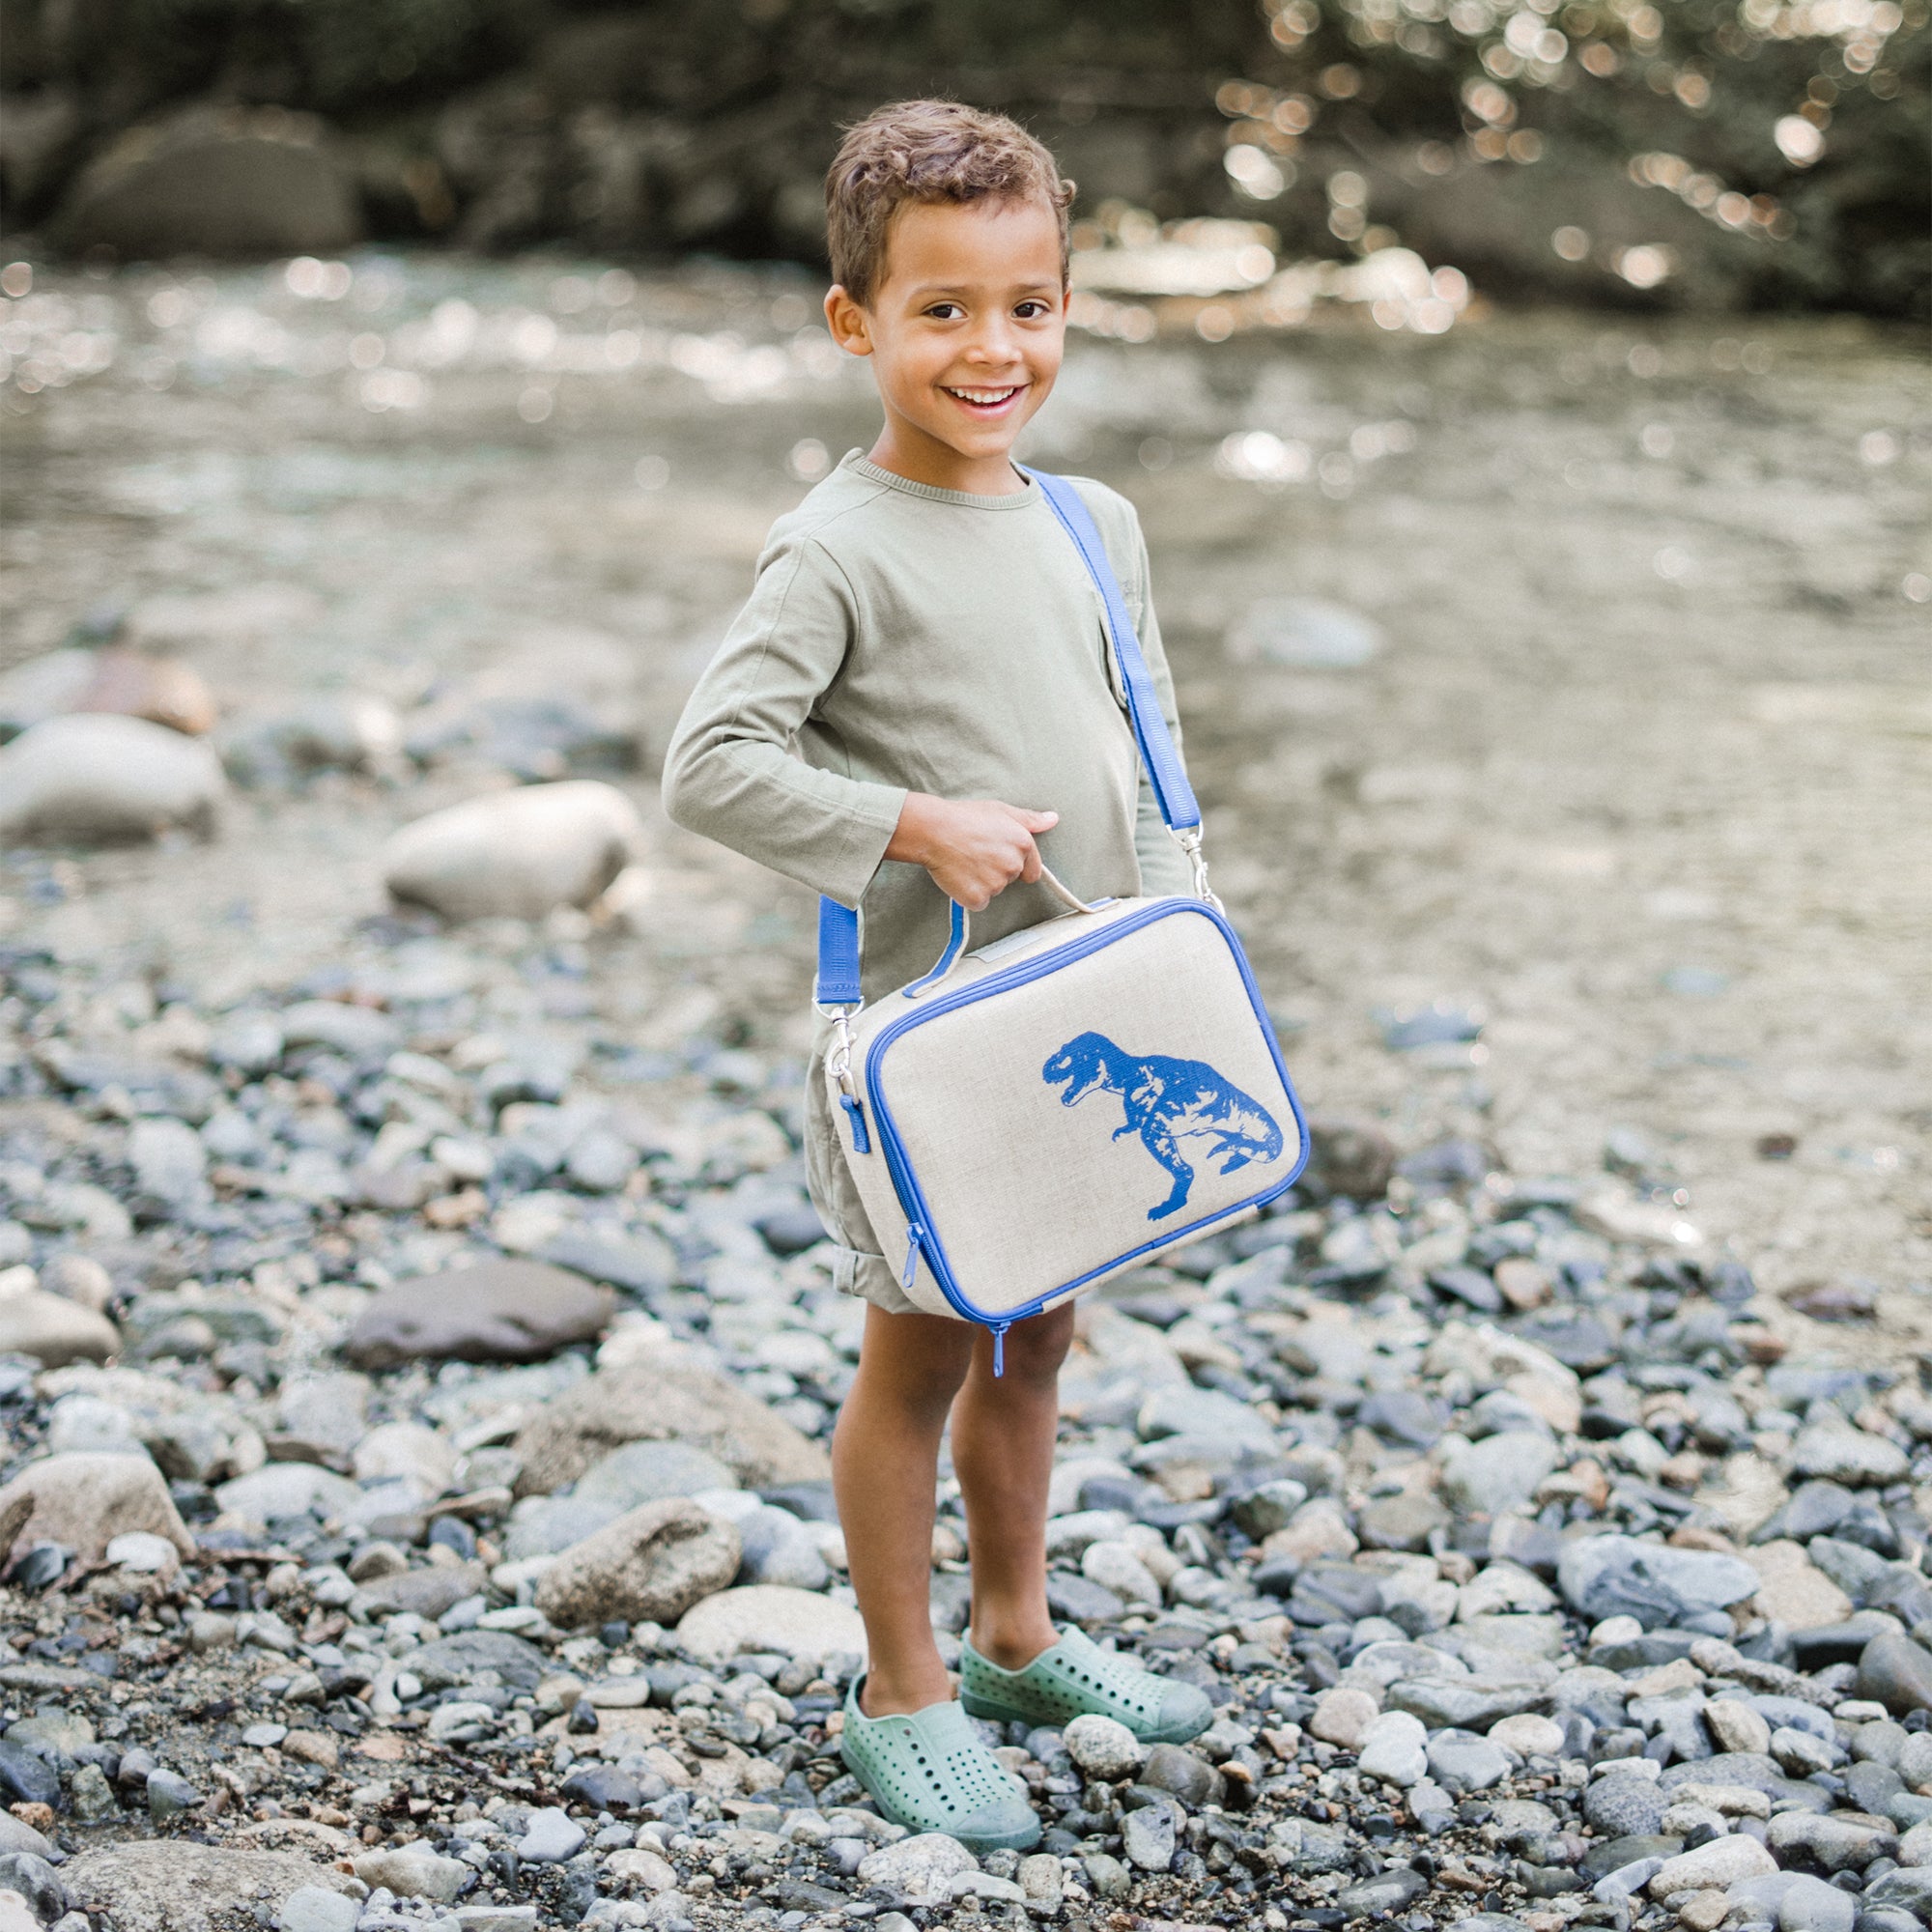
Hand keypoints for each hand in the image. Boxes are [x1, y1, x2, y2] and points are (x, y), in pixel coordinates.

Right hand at [886, 793, 1058, 910]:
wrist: (933, 830)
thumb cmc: (964, 817)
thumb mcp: (1000, 810)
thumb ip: (1029, 819)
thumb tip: (1053, 819)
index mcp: (1023, 844)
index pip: (1032, 869)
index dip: (1015, 864)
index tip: (996, 857)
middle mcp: (1013, 865)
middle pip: (1011, 879)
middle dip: (996, 871)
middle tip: (975, 854)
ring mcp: (996, 884)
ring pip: (994, 891)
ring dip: (981, 882)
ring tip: (964, 861)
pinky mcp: (978, 898)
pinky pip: (978, 902)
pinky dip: (968, 894)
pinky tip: (958, 876)